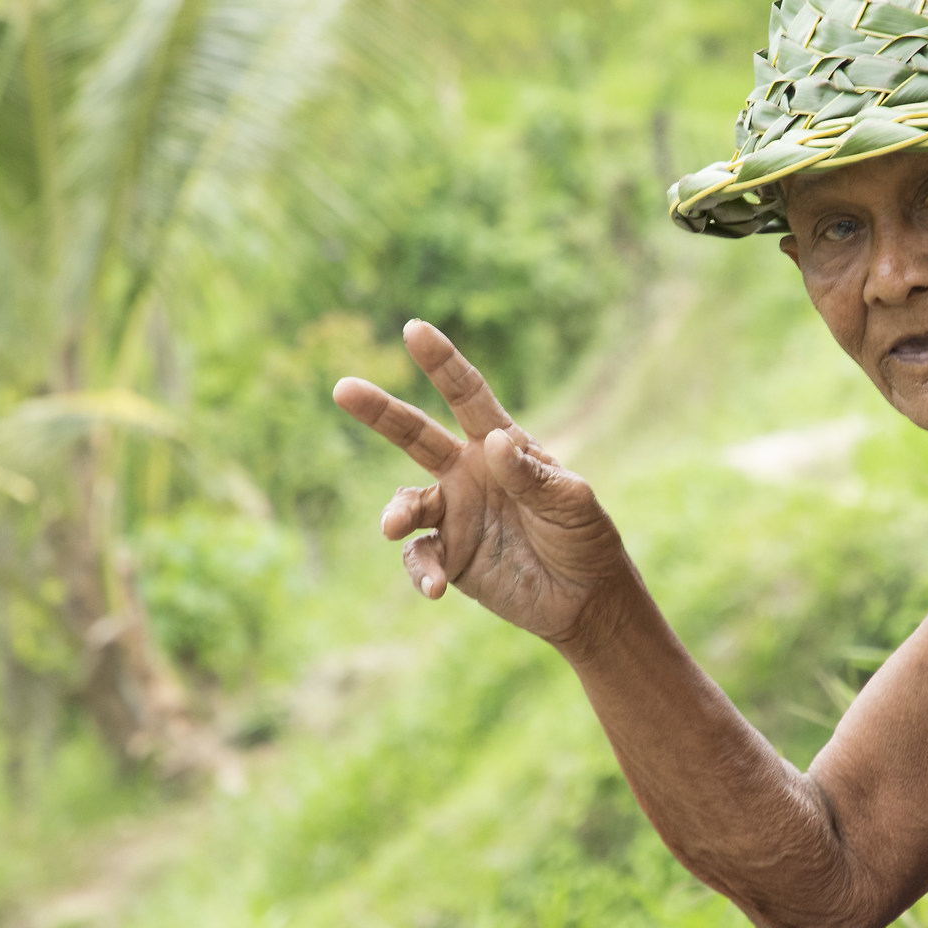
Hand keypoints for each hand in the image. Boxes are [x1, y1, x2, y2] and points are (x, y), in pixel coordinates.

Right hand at [334, 320, 630, 647]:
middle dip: (380, 411)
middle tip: (343, 388)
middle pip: (416, 434)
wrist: (585, 597)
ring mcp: (455, 515)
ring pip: (407, 503)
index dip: (441, 362)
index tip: (414, 329)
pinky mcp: (450, 558)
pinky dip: (421, 571)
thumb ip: (531, 475)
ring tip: (394, 527)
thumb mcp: (571, 501)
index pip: (467, 396)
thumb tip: (492, 442)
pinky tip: (436, 588)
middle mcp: (469, 473)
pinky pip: (420, 557)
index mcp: (502, 446)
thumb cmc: (584, 537)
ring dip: (396, 513)